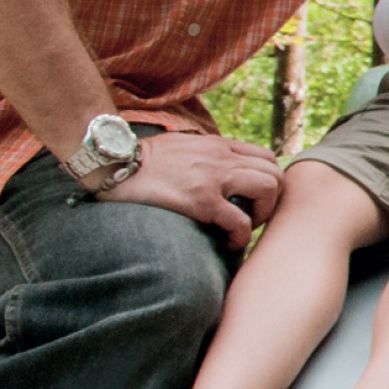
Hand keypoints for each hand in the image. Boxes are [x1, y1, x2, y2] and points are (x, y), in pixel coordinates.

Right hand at [99, 132, 285, 246]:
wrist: (114, 163)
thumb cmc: (142, 161)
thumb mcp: (182, 145)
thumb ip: (204, 154)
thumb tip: (215, 172)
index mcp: (218, 145)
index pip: (265, 157)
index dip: (268, 182)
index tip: (253, 201)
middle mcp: (222, 157)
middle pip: (275, 172)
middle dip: (272, 200)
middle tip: (252, 218)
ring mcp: (214, 177)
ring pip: (268, 189)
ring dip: (262, 214)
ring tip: (244, 228)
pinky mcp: (201, 200)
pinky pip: (240, 221)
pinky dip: (242, 237)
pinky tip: (229, 243)